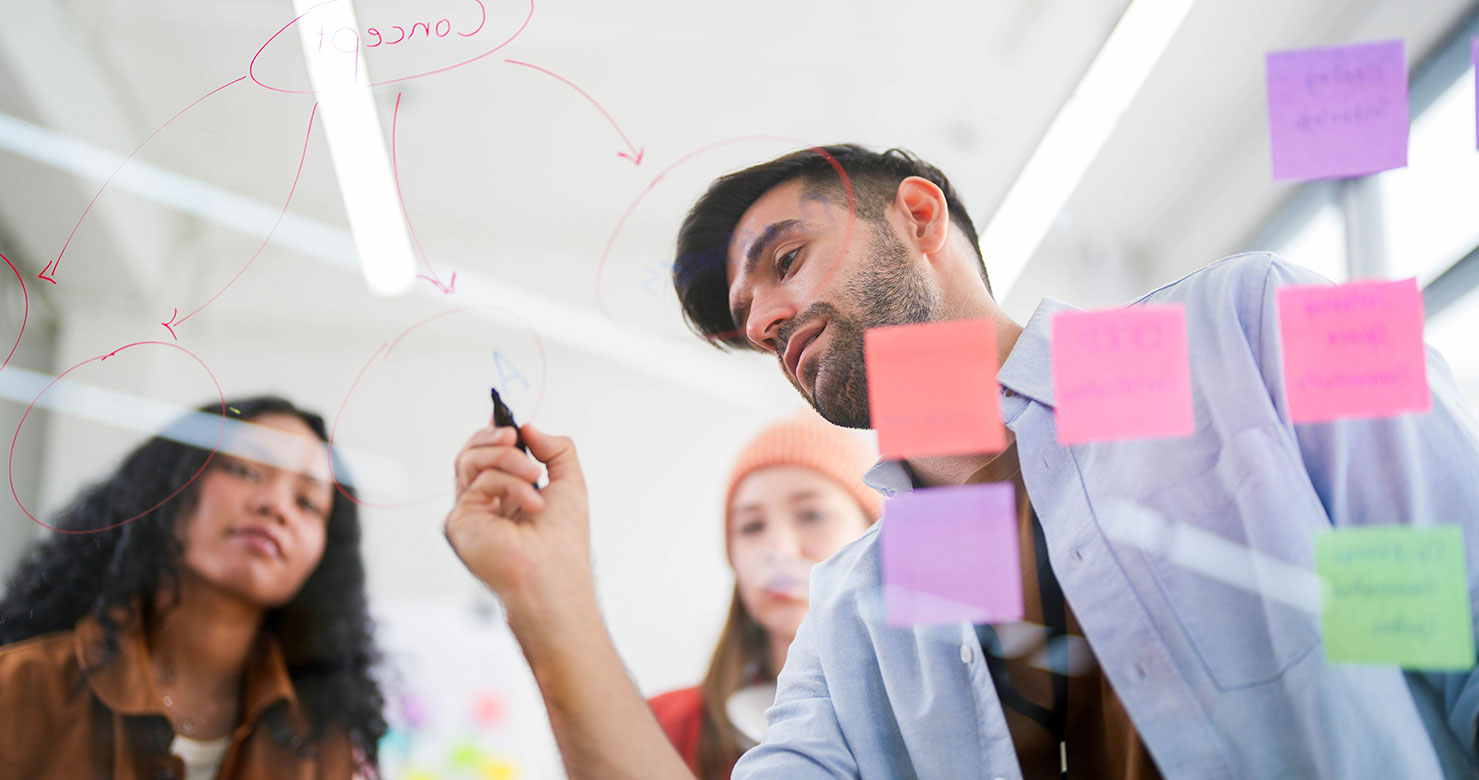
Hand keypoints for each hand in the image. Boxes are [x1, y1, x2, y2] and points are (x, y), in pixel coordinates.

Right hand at [444, 423, 594, 629]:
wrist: (556, 574)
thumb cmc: (564, 540)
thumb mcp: (569, 482)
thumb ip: (554, 449)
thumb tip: (528, 427)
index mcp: (506, 494)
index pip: (489, 454)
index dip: (495, 433)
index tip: (511, 422)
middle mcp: (483, 503)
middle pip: (472, 452)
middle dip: (496, 437)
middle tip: (516, 437)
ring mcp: (469, 512)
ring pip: (471, 460)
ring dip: (507, 458)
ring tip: (533, 475)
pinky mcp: (459, 522)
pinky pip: (479, 482)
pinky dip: (509, 484)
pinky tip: (532, 501)